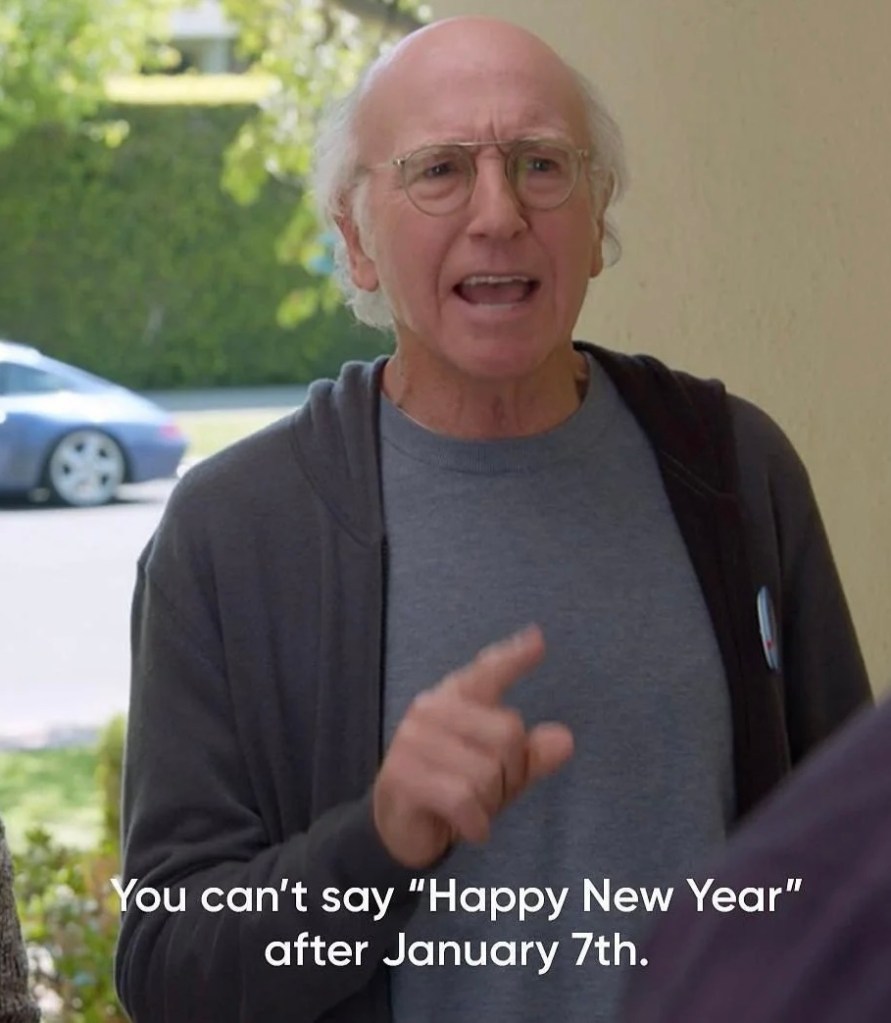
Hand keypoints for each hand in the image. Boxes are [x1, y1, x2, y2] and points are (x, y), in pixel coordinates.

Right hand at [373, 625, 573, 867]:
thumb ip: (530, 754)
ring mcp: (413, 741)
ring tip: (474, 808)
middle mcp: (431, 709)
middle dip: (512, 775)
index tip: (538, 641)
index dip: (513, 657)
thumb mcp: (500, 772)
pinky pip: (463, 799)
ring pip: (487, 773)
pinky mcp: (402, 775)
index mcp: (455, 697)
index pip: (488, 672)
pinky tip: (472, 828)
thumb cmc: (454, 788)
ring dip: (490, 803)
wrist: (400, 826)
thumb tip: (565, 740)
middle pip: (508, 734)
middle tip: (491, 793)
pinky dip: (476, 822)